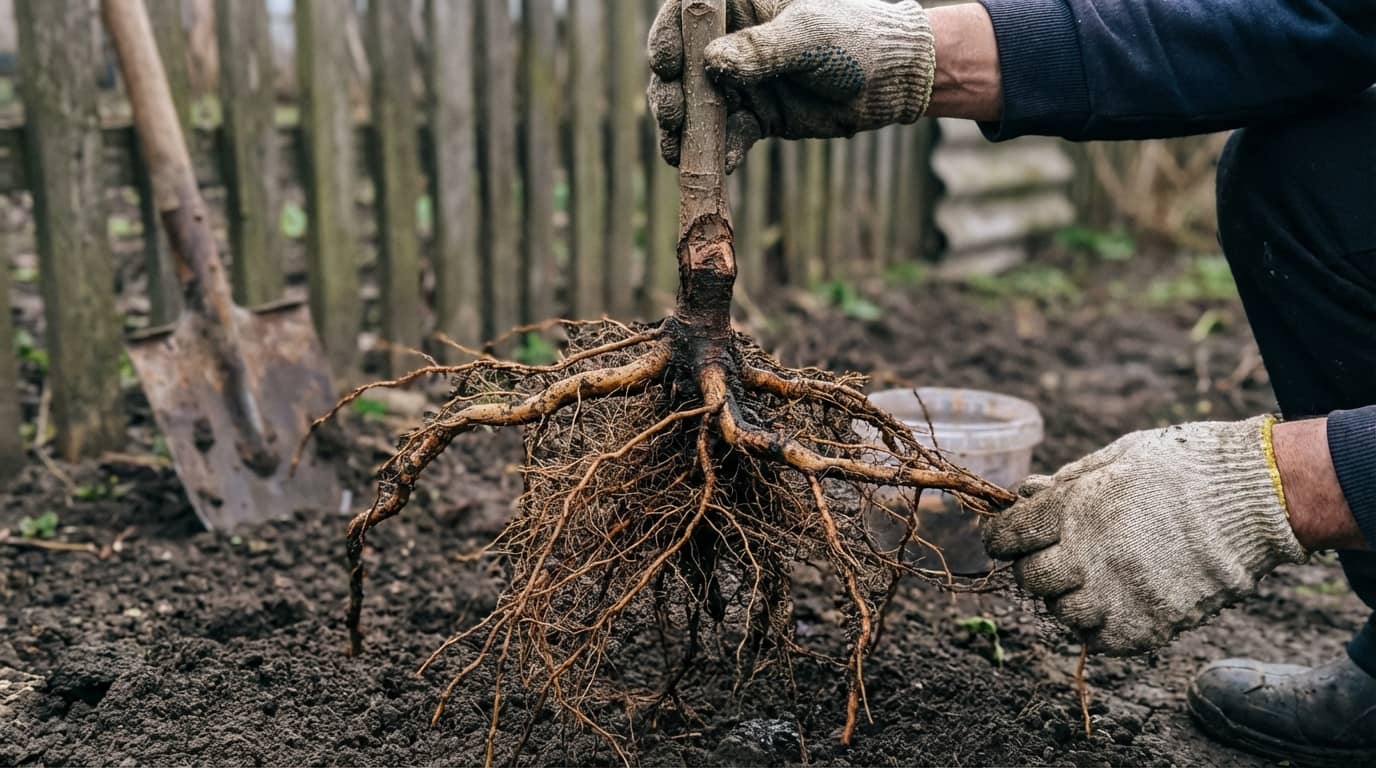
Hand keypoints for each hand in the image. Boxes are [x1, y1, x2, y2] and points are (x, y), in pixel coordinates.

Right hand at [647, 0, 935, 171]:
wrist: (890, 81)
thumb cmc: (854, 39)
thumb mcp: (808, 38)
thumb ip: (760, 50)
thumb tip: (710, 62)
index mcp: (741, 5)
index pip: (689, 16)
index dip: (668, 38)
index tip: (665, 64)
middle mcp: (731, 43)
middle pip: (682, 66)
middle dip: (669, 93)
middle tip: (671, 117)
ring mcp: (740, 82)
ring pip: (698, 106)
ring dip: (687, 130)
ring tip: (678, 152)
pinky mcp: (754, 117)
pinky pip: (729, 136)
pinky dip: (722, 152)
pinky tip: (723, 165)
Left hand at [984, 416, 1307, 655]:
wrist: (1257, 498)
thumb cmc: (1185, 467)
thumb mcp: (1117, 457)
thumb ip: (1066, 481)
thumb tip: (1025, 492)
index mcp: (1076, 509)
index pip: (1009, 535)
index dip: (1001, 536)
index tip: (1007, 537)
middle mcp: (1089, 556)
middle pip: (1031, 579)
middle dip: (1034, 566)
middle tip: (1054, 555)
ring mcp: (1119, 596)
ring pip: (1062, 613)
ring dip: (1067, 598)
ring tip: (1090, 579)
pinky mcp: (1150, 626)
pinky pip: (1100, 640)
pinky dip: (1099, 625)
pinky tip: (1114, 601)